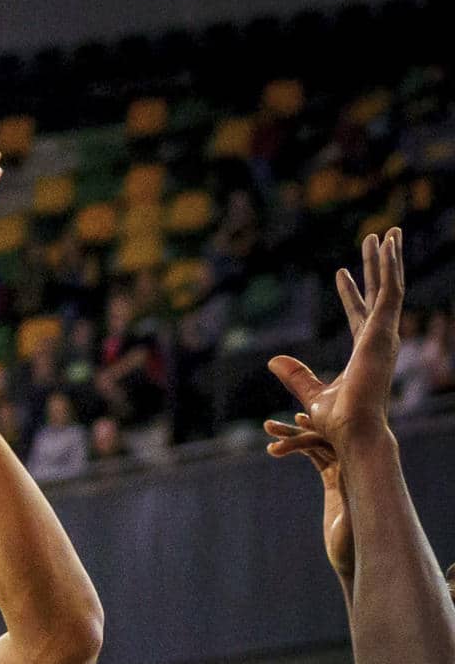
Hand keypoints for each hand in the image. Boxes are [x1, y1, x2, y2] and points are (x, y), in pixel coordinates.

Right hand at [264, 416, 353, 583]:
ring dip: (292, 436)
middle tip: (268, 425)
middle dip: (296, 431)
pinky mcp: (334, 482)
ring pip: (317, 446)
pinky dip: (298, 449)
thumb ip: (350, 499)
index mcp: (361, 472)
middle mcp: (356, 466)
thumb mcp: (352, 523)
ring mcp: (345, 473)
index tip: (295, 422)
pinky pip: (316, 458)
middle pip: (325, 439)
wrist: (354, 560)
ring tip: (268, 427)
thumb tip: (342, 472)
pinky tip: (279, 444)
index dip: (315, 431)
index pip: (337, 442)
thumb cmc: (355, 546)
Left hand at [267, 228, 404, 445]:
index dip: (351, 293)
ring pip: (391, 286)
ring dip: (389, 259)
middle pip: (380, 295)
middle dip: (378, 267)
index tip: (341, 272)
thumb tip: (273, 361)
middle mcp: (379, 340)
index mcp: (365, 353)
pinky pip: (391, 290)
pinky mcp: (385, 332)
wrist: (352, 431)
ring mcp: (385, 335)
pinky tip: (388, 244)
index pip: (359, 314)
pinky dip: (390, 265)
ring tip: (388, 232)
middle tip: (376, 240)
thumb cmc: (337, 422)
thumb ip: (296, 376)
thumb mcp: (312, 394)